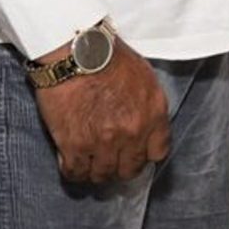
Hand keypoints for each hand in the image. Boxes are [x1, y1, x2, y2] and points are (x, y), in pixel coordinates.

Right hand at [32, 38, 169, 183]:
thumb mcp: (146, 80)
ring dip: (96, 172)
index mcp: (154, 115)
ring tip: (90, 163)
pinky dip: (74, 171)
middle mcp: (133, 132)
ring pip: (102, 175)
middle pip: (129, 169)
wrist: (79, 53)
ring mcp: (104, 141)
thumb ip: (148, 107)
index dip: (144, 156)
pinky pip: (75, 172)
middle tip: (110, 161)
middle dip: (120, 168)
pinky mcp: (75, 144)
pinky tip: (71, 162)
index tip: (134, 154)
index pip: (157, 153)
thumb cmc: (111, 58)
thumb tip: (144, 126)